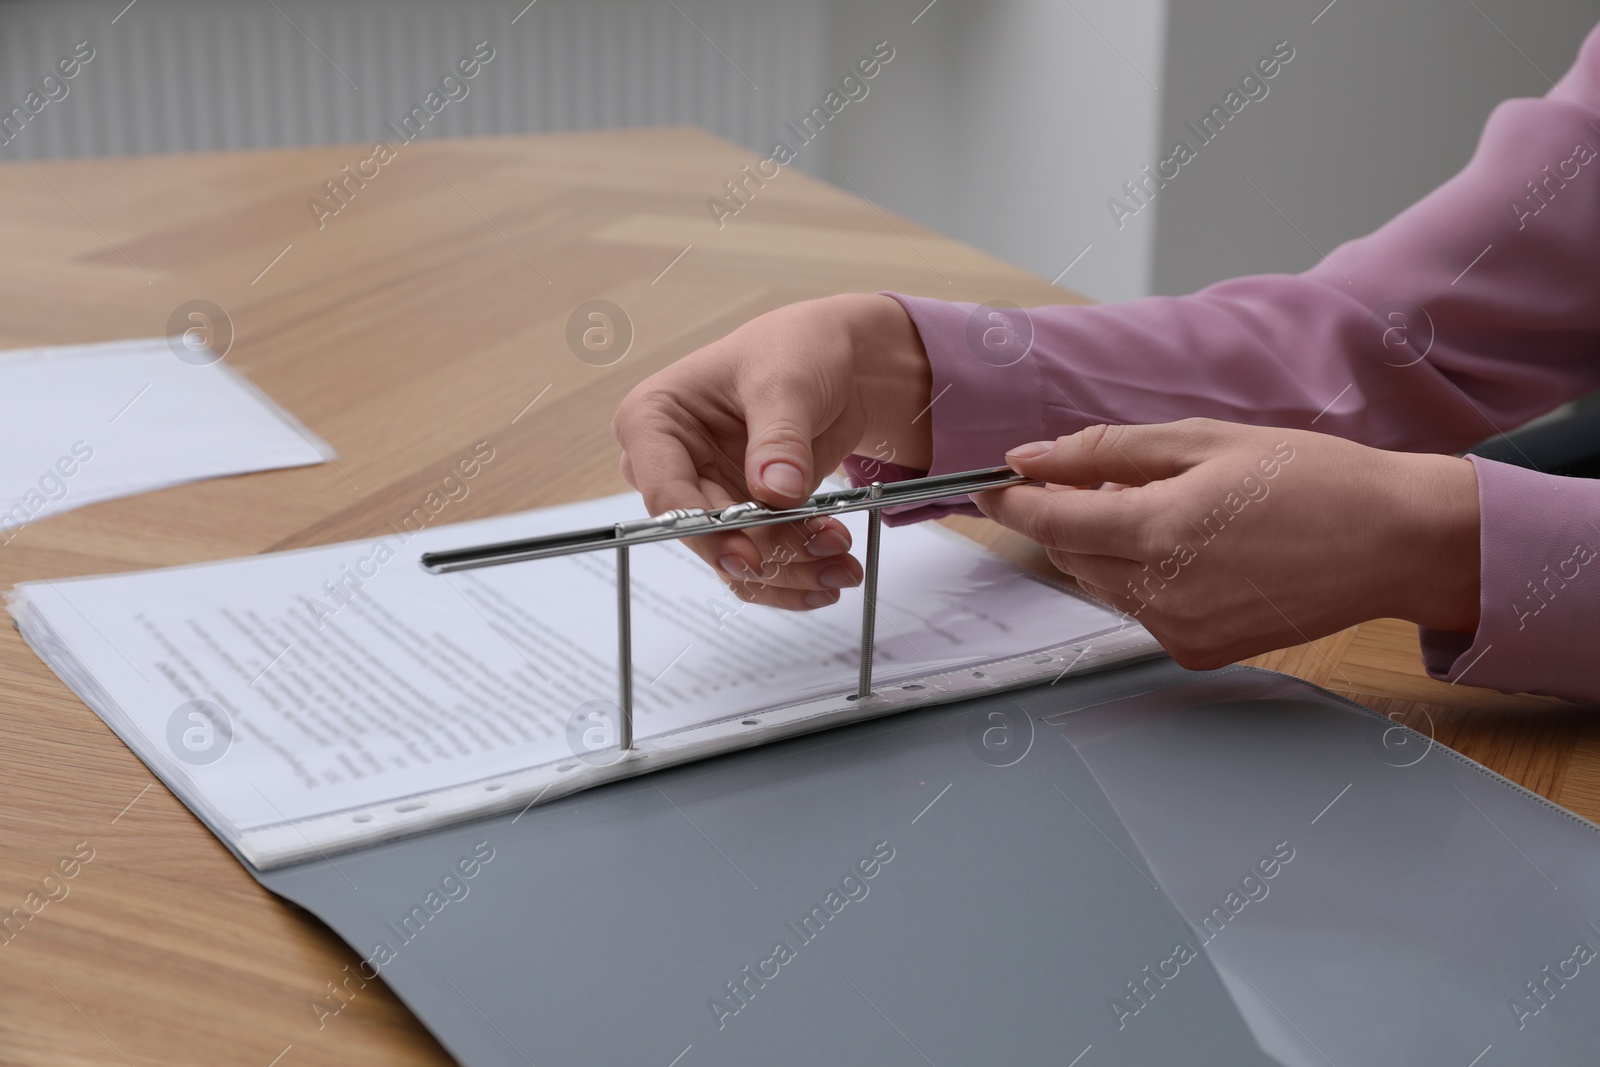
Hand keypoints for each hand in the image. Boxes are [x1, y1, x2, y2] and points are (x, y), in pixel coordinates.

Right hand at [613, 293, 932, 608]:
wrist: (835, 359)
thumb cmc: (794, 349)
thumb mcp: (786, 382)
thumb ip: (779, 438)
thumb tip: (776, 492)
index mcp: (653, 419)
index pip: (665, 491)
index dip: (705, 531)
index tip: (750, 558)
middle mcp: (671, 464)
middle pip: (706, 534)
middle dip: (768, 555)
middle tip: (827, 559)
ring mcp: (708, 493)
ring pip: (736, 556)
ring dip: (791, 569)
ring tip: (844, 566)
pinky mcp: (743, 515)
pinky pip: (762, 559)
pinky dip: (799, 570)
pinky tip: (835, 570)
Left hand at [973, 419, 1480, 667]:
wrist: (1394, 542)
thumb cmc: (1313, 479)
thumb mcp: (1203, 441)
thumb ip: (1105, 453)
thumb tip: (1032, 459)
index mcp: (1158, 533)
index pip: (1048, 522)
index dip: (1011, 500)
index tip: (991, 482)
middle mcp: (1161, 595)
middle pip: (1069, 556)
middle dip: (1065, 516)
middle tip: (1096, 478)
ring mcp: (1181, 632)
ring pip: (1103, 584)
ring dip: (1107, 546)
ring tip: (1166, 505)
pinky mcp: (1202, 652)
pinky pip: (1141, 610)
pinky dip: (1143, 576)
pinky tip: (1191, 545)